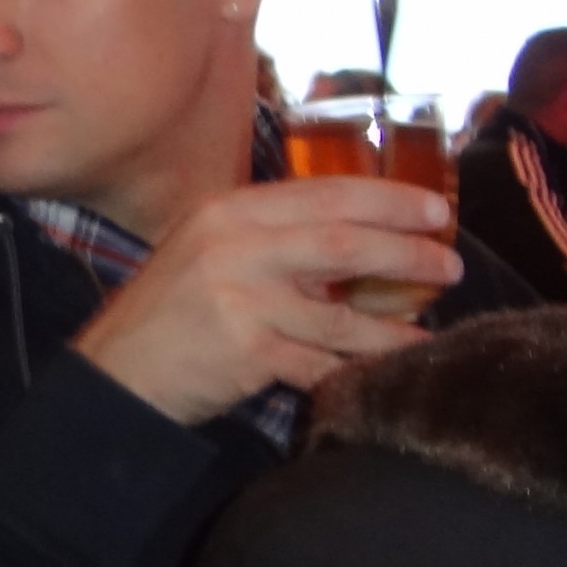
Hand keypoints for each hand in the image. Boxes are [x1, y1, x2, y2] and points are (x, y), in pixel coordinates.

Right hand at [72, 175, 461, 423]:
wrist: (116, 373)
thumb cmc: (168, 312)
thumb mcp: (206, 250)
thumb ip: (268, 237)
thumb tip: (357, 235)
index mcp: (226, 212)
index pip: (323, 194)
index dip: (388, 200)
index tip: (436, 210)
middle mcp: (231, 247)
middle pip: (341, 242)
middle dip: (406, 252)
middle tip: (450, 264)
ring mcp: (238, 300)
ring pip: (340, 315)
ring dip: (392, 327)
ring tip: (425, 331)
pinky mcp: (245, 352)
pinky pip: (320, 362)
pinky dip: (356, 369)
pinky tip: (382, 371)